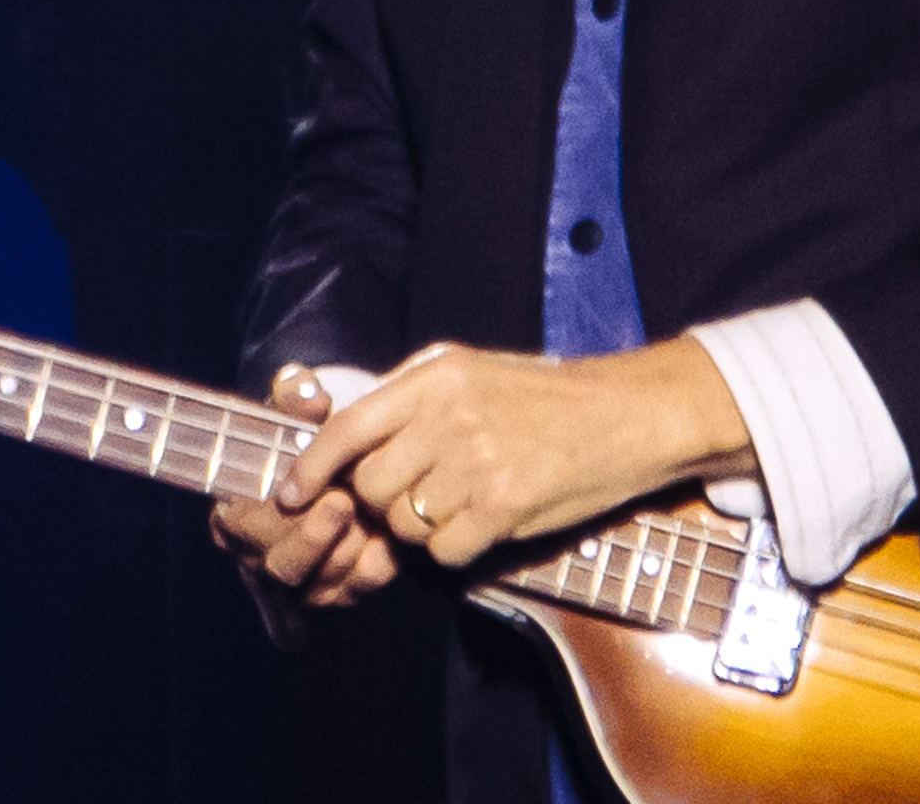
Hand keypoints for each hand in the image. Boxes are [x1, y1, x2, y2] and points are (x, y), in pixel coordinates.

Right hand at [209, 367, 403, 641]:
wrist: (346, 458)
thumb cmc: (308, 432)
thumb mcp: (297, 404)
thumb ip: (296, 395)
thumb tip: (308, 392)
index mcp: (234, 513)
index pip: (241, 526)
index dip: (272, 515)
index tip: (309, 490)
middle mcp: (259, 555)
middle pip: (279, 565)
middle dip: (313, 537)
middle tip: (344, 503)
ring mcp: (298, 579)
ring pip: (315, 587)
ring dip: (344, 553)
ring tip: (368, 519)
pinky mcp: (334, 591)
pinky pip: (352, 593)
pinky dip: (372, 570)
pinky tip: (387, 542)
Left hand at [272, 339, 751, 570]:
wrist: (629, 415)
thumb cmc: (549, 396)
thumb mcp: (474, 368)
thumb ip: (412, 390)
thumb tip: (348, 420)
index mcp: (436, 378)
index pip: (348, 427)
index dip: (310, 467)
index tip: (290, 495)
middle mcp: (449, 417)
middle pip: (371, 486)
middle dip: (380, 506)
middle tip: (412, 501)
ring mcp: (476, 462)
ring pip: (405, 523)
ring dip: (420, 529)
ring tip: (458, 506)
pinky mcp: (505, 506)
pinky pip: (443, 551)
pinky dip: (453, 551)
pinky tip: (482, 526)